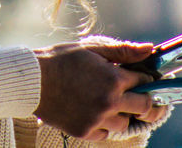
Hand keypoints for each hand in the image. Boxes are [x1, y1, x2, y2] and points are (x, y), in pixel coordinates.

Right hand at [33, 35, 160, 140]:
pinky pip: (106, 133)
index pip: (145, 82)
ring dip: (121, 113)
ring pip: (124, 123)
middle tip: (128, 92)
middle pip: (144, 107)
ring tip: (105, 101)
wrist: (31, 80)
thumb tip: (150, 49)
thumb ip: (123, 51)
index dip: (143, 78)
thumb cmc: (60, 60)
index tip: (137, 77)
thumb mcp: (92, 49)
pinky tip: (91, 110)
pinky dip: (103, 124)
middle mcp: (109, 102)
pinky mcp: (85, 131)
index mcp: (114, 79)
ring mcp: (97, 119)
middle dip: (141, 98)